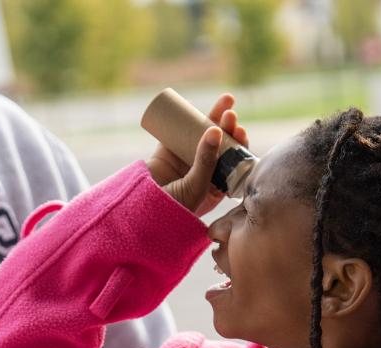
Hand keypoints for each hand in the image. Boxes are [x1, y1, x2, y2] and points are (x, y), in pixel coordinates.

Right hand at [147, 93, 248, 215]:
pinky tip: (197, 106)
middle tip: (231, 115)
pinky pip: (179, 131)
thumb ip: (206, 161)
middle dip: (228, 128)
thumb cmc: (174, 207)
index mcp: (216, 186)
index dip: (238, 146)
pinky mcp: (168, 151)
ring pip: (204, 135)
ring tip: (226, 101)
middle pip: (221, 146)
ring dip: (215, 118)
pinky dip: (188, 117)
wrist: (140, 211)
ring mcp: (186, 160)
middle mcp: (204, 171)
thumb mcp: (196, 186)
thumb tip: (215, 130)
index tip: (241, 131)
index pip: (233, 162)